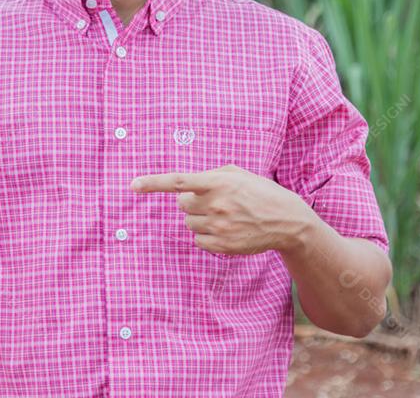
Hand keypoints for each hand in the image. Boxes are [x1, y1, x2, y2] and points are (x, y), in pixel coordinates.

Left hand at [129, 163, 312, 255]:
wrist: (288, 222)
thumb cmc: (261, 193)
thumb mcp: (240, 174)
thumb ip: (213, 174)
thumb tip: (188, 185)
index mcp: (218, 182)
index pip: (178, 182)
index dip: (153, 183)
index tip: (132, 185)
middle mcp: (216, 204)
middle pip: (182, 205)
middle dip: (192, 203)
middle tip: (214, 202)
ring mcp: (219, 227)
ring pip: (189, 224)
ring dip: (201, 220)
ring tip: (226, 217)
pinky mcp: (222, 246)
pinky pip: (198, 241)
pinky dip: (207, 237)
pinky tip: (228, 231)